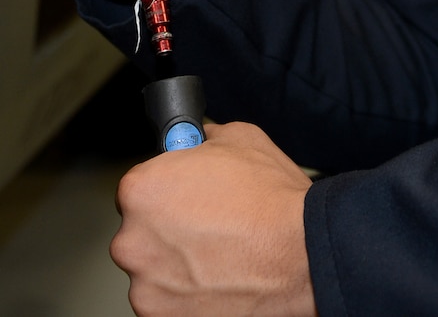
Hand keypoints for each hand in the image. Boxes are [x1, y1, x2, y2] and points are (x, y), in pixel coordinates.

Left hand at [112, 122, 316, 316]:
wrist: (304, 255)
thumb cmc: (272, 203)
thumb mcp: (239, 139)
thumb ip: (203, 138)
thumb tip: (196, 140)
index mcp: (141, 190)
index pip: (136, 189)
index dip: (165, 192)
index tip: (183, 200)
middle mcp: (133, 239)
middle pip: (140, 232)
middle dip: (167, 231)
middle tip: (205, 230)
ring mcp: (146, 284)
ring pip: (152, 270)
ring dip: (174, 266)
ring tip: (215, 258)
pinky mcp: (161, 316)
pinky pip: (165, 302)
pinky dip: (185, 296)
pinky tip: (214, 281)